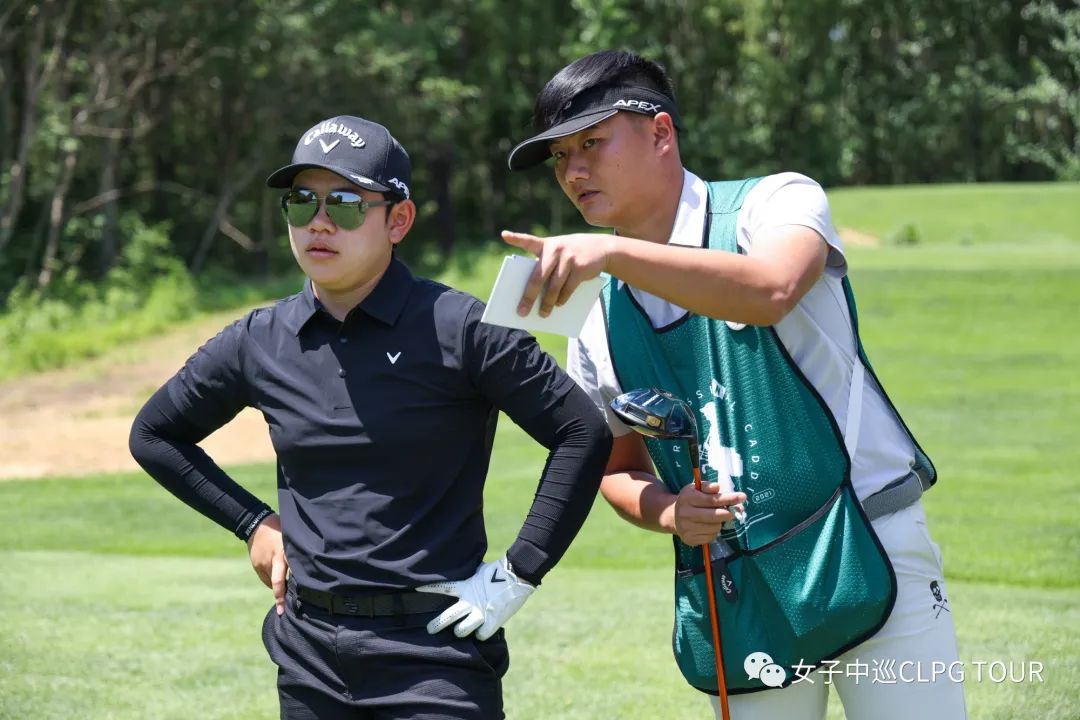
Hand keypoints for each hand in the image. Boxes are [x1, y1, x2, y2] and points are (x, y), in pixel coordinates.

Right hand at [247, 513, 288, 614]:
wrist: (256, 524)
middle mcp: (274, 559)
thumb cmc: (281, 530)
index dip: (294, 584)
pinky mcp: (257, 565)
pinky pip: (265, 578)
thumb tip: (311, 567)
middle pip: (278, 582)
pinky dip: (271, 581)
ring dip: (278, 588)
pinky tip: (277, 577)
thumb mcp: (292, 539)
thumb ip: (298, 552)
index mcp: (286, 552)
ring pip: (271, 582)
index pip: (291, 571)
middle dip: (280, 598)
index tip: (298, 597)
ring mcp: (263, 563)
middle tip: (282, 611)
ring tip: (286, 591)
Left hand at [416, 556, 535, 639]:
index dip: (429, 588)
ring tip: (462, 630)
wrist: (518, 575)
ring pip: (462, 631)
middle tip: (429, 630)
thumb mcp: (481, 570)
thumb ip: (470, 575)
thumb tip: (465, 567)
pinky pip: (482, 636)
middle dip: (436, 625)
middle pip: (448, 617)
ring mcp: (481, 614)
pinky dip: (483, 633)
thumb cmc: (500, 570)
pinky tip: (484, 630)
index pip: (443, 587)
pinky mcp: (492, 622)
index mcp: (466, 587)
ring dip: (461, 631)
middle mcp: (470, 602)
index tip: (415, 589)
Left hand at [501, 230, 614, 317]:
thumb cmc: (572, 254)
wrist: (602, 248)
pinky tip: (558, 304)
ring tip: (543, 314)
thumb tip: (537, 297)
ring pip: (554, 287)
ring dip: (547, 303)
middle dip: (529, 296)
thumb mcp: (559, 253)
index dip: (516, 238)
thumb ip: (547, 267)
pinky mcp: (580, 268)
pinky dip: (562, 299)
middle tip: (522, 311)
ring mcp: (568, 258)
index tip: (504, 235)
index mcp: (546, 245)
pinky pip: (568, 289)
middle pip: (538, 277)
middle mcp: (555, 249)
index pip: (529, 240)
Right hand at [671, 483, 746, 546]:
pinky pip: (710, 537)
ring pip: (714, 527)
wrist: (672, 516)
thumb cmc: (689, 500)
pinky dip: (714, 532)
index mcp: (688, 498)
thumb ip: (708, 487)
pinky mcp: (689, 539)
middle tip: (731, 512)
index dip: (729, 498)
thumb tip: (718, 487)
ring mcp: (686, 528)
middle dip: (727, 514)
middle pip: (714, 516)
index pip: (712, 499)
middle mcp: (685, 513)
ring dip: (719, 523)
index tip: (742, 497)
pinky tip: (708, 526)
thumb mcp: (696, 488)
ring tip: (715, 518)